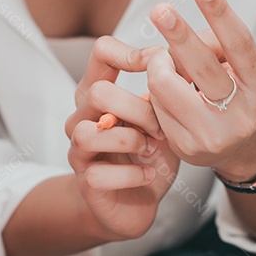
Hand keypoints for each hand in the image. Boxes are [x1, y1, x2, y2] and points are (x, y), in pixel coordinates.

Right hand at [64, 37, 176, 240]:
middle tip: (160, 127)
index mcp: (98, 93)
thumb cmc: (147, 155)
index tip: (159, 71)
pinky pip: (100, 174)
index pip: (102, 52)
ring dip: (129, 141)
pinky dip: (133, 175)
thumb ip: (161, 97)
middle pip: (97, 93)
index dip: (130, 53)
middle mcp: (81, 117)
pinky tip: (149, 175)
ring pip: (89, 134)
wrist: (134, 203)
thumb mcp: (158, 121)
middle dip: (137, 109)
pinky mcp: (85, 182)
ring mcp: (78, 150)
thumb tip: (177, 67)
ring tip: (150, 149)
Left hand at [146, 0, 255, 180]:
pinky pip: (155, 105)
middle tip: (160, 9)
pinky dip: (157, 92)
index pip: (240, 44)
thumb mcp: (241, 71)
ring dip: (159, 65)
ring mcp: (213, 135)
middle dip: (178, 35)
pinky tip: (171, 97)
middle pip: (201, 67)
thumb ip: (215, 47)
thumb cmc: (239, 95)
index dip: (220, 12)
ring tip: (167, 64)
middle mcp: (241, 114)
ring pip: (165, 84)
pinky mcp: (186, 148)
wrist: (248, 152)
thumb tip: (175, 33)